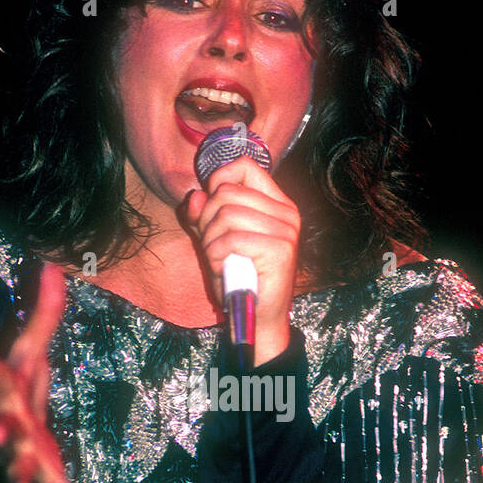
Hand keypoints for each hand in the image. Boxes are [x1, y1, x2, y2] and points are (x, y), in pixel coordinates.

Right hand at [0, 262, 95, 482]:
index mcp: (6, 390)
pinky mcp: (40, 471)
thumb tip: (55, 264)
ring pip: (15, 466)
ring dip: (16, 478)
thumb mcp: (33, 345)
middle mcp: (7, 422)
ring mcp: (20, 451)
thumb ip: (46, 310)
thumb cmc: (21, 382)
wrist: (12, 423)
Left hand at [182, 156, 299, 364]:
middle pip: (227, 192)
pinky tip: (226, 269)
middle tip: (212, 246)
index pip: (244, 166)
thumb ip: (203, 216)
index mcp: (276, 203)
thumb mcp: (215, 240)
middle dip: (207, 219)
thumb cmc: (239, 277)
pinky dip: (218, 256)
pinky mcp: (280, 250)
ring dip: (211, 241)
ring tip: (220, 259)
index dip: (218, 179)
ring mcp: (286, 230)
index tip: (210, 205)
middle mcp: (286, 212)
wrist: (259, 316)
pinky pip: (231, 239)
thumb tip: (195, 197)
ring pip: (226, 214)